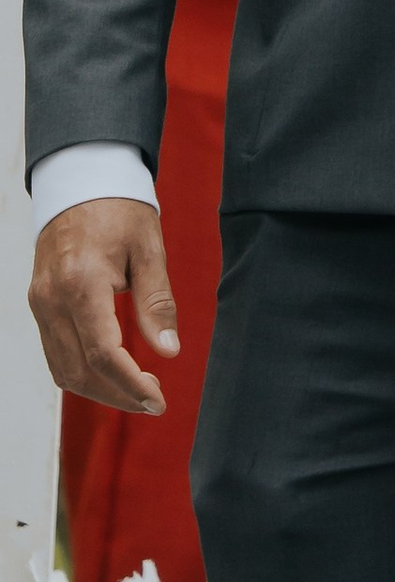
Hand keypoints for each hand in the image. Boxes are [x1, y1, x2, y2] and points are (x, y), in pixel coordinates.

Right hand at [31, 200, 178, 415]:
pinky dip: (80, 372)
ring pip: (62, 369)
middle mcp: (52, 299)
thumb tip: (169, 351)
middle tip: (153, 401)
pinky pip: (54, 353)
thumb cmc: (120, 210)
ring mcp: (40, 303)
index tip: (158, 399)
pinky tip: (110, 375)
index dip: (130, 384)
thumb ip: (158, 302)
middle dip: (117, 395)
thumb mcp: (149, 249)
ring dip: (98, 390)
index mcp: (82, 282)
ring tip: (136, 392)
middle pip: (80, 370)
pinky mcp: (38, 304)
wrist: (81, 180)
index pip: (103, 353)